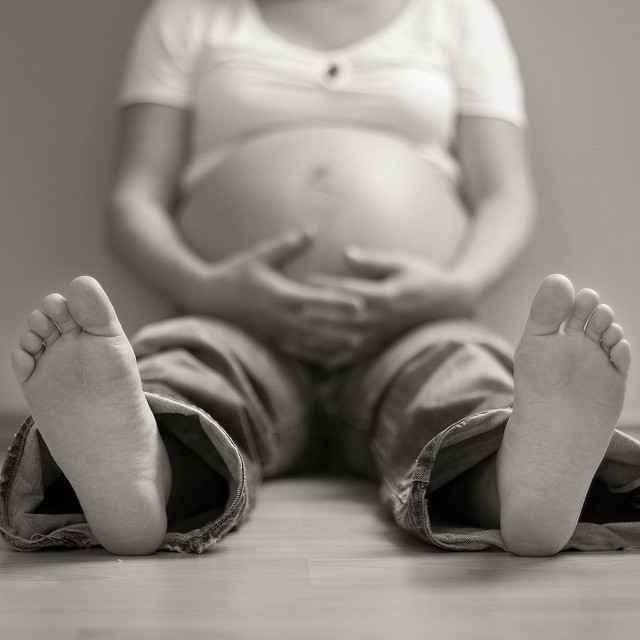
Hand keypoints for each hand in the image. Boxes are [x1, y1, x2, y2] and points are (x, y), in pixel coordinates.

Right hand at [192, 230, 366, 368]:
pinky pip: (297, 351)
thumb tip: (312, 230)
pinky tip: (331, 358)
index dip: (340, 303)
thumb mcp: (260, 256)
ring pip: (311, 342)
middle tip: (370, 330)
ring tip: (357, 346)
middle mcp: (280, 317)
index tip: (361, 304)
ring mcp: (275, 332)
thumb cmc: (234, 273)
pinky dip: (315, 355)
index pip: (316, 301)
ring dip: (335, 345)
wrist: (205, 298)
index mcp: (280, 295)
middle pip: (319, 325)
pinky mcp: (270, 340)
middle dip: (345, 328)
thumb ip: (288, 245)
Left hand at [306, 246, 476, 360]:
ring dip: (316, 340)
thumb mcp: (403, 262)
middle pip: (338, 319)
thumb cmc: (426, 276)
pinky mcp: (381, 346)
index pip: (347, 292)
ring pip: (341, 341)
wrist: (452, 302)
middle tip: (286, 314)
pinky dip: (334, 360)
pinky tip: (314, 362)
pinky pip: (354, 357)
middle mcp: (379, 319)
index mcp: (383, 296)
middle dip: (312, 317)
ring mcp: (380, 335)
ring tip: (290, 339)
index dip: (324, 287)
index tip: (303, 282)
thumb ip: (373, 261)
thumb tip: (346, 254)